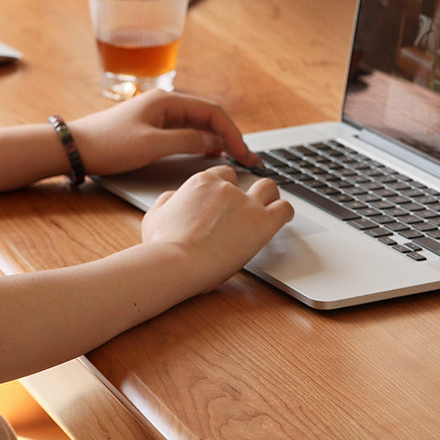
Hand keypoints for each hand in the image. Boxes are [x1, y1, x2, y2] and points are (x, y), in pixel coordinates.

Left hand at [70, 90, 259, 175]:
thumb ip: (185, 142)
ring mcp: (159, 117)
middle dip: (231, 137)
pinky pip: (185, 133)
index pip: (212, 113)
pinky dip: (201, 143)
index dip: (233, 134)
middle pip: (208, 118)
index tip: (244, 153)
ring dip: (218, 140)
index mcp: (168, 102)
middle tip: (248, 158)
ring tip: (235, 158)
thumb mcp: (151, 145)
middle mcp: (166, 105)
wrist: (76, 148)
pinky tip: (210, 154)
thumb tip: (213, 142)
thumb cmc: (108, 145)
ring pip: (198, 126)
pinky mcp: (152, 130)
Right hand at [141, 165, 293, 293]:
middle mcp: (226, 188)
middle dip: (247, 192)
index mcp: (201, 183)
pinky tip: (280, 221)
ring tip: (267, 213)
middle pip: (245, 180)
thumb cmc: (162, 246)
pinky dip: (284, 213)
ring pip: (269, 189)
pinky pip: (285, 209)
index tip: (225, 203)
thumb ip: (167, 202)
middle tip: (246, 208)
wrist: (176, 262)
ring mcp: (246, 204)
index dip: (224, 191)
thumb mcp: (154, 216)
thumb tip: (174, 198)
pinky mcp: (262, 223)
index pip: (221, 177)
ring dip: (270, 199)